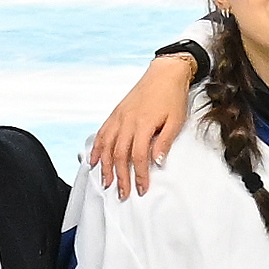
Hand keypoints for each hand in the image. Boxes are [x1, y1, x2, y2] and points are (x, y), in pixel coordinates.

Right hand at [88, 50, 197, 190]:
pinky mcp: (115, 114)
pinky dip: (96, 149)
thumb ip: (164, 142)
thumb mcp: (176, 121)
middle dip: (120, 177)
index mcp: (144, 124)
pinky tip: (92, 161)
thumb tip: (157, 162)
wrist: (164, 74)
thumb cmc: (172, 97)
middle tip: (123, 194)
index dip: (139, 175)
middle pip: (119, 155)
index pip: (139, 156)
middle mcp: (127, 122)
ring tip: (106, 183)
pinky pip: (102, 134)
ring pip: (106, 146)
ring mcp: (118, 117)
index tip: (141, 189)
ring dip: (105, 167)